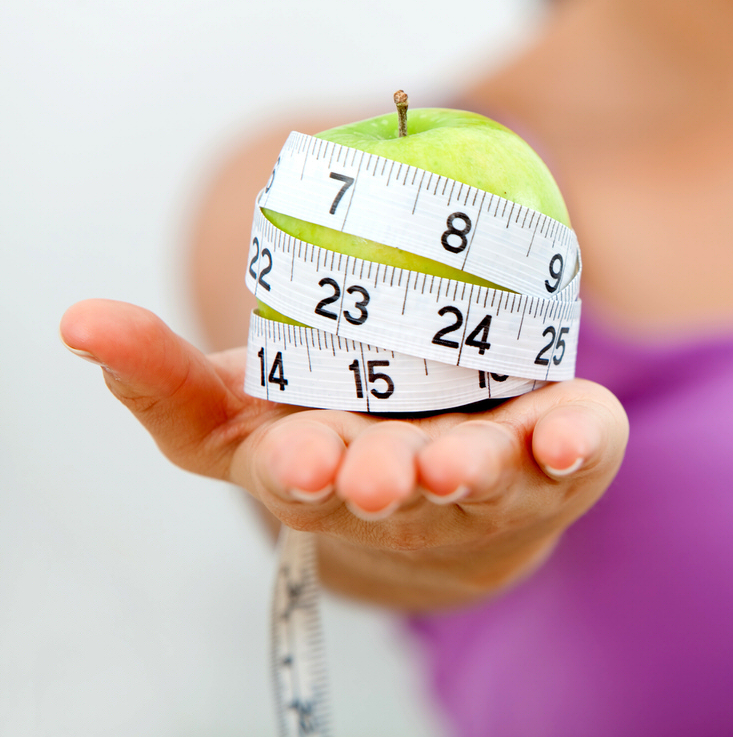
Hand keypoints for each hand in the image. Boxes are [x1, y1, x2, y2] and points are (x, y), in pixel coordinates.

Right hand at [59, 299, 627, 610]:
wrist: (460, 489)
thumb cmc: (344, 430)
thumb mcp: (247, 405)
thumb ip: (167, 376)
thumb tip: (78, 321)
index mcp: (321, 472)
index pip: (293, 478)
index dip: (296, 468)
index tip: (299, 456)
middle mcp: (402, 489)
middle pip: (386, 492)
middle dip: (378, 482)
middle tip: (373, 471)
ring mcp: (486, 481)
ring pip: (480, 482)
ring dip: (473, 471)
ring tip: (463, 459)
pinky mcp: (559, 462)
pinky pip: (573, 457)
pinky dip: (572, 446)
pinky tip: (567, 431)